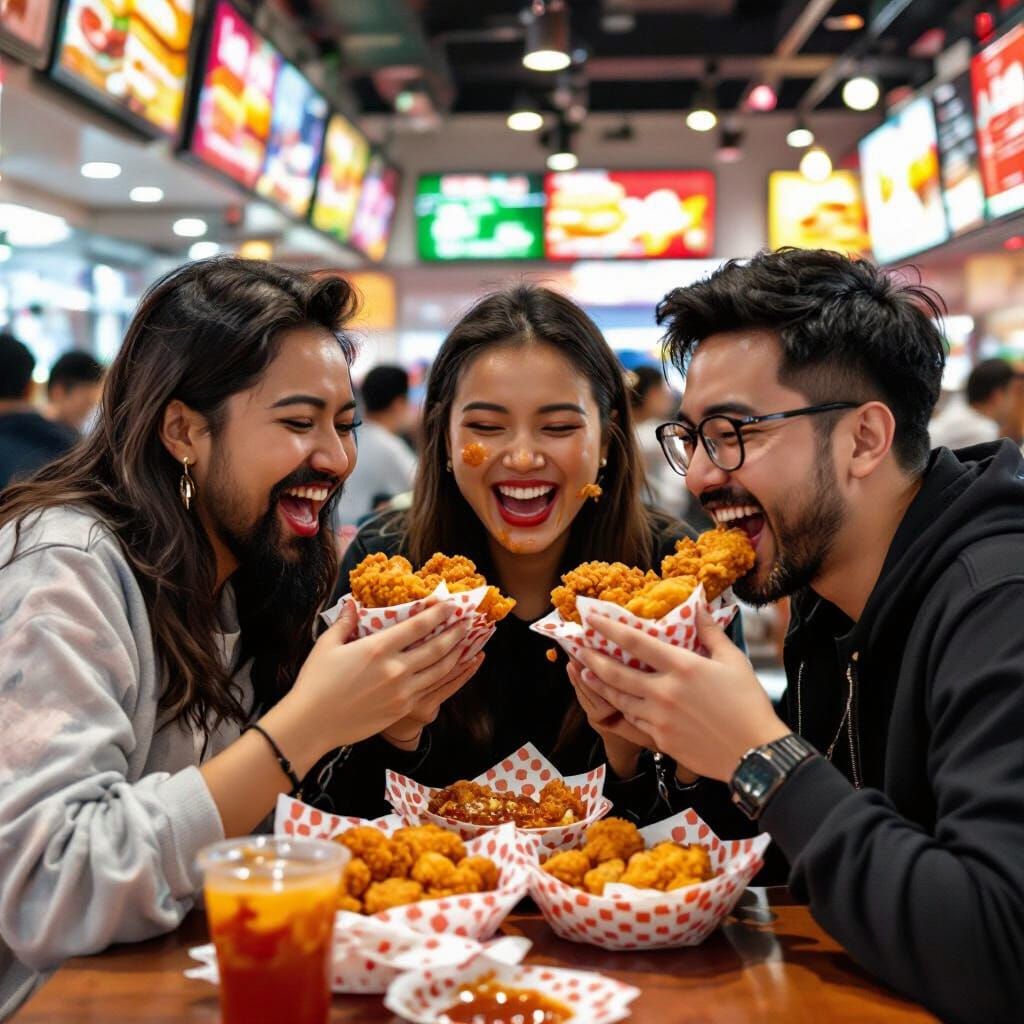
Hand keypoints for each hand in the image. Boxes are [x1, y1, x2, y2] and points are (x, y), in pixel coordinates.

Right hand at [286, 600, 474, 755]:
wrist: (312, 724)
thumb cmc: (315, 683)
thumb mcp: (327, 646)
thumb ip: (345, 623)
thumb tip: (352, 603)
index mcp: (377, 648)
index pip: (417, 626)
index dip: (437, 613)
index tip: (450, 603)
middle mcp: (395, 669)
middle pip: (436, 647)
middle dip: (455, 632)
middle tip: (468, 621)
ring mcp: (402, 691)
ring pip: (440, 670)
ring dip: (456, 654)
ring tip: (467, 643)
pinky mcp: (402, 709)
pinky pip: (432, 689)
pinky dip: (447, 677)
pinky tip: (451, 669)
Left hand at [575, 607, 788, 780]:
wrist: (754, 754)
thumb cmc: (748, 704)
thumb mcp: (733, 661)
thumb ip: (711, 633)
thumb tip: (699, 607)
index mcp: (682, 667)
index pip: (636, 642)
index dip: (609, 628)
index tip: (591, 619)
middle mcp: (664, 691)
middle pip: (617, 672)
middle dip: (593, 659)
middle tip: (578, 649)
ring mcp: (659, 718)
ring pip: (620, 698)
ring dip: (600, 685)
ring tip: (586, 674)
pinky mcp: (661, 740)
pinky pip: (635, 720)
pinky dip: (623, 708)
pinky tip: (618, 701)